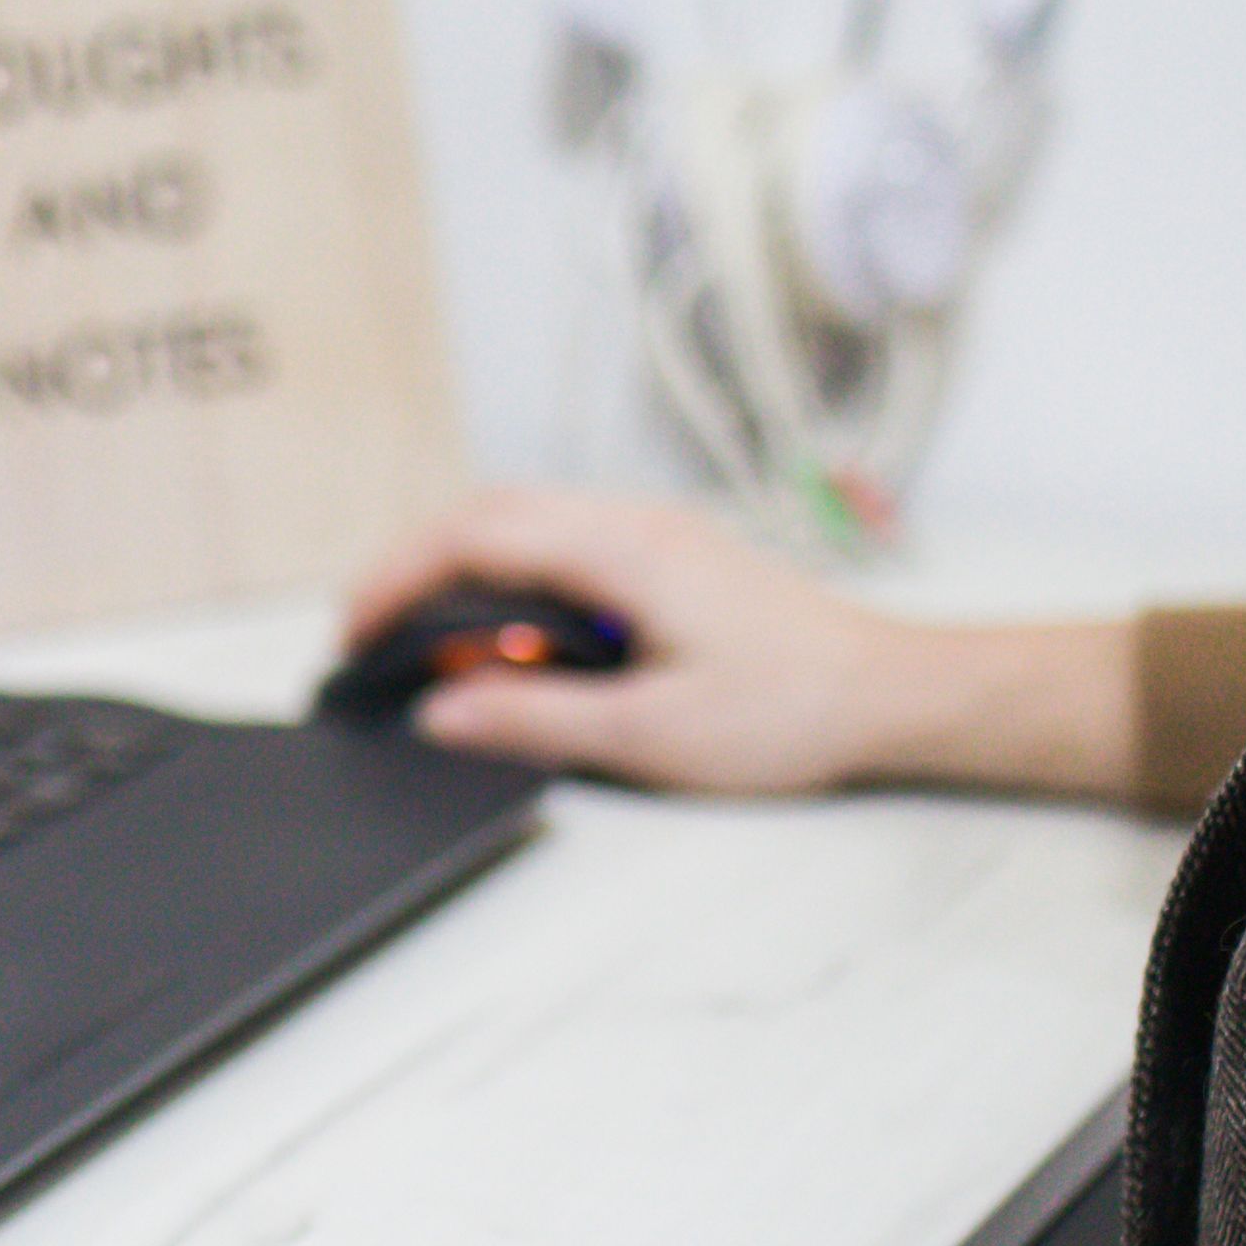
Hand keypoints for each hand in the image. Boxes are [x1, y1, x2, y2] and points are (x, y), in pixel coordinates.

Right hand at [337, 486, 984, 793]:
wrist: (891, 693)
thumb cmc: (794, 708)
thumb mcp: (650, 733)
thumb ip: (534, 717)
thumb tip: (442, 709)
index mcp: (623, 549)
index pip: (474, 534)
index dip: (397, 578)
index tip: (354, 631)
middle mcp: (635, 523)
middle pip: (489, 511)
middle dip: (413, 566)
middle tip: (369, 636)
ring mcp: (656, 535)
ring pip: (525, 521)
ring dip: (461, 567)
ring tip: (421, 638)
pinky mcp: (672, 559)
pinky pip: (564, 542)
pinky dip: (509, 576)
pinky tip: (504, 634)